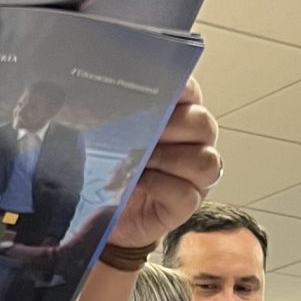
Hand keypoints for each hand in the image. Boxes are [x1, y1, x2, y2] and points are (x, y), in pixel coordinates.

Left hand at [107, 78, 221, 254]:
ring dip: (169, 157)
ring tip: (138, 161)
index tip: (158, 90)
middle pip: (204, 125)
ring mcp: (195, 179)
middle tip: (142, 131)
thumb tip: (95, 95)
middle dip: (172, 125)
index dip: (181, 89)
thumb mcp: (108, 134)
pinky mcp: (185, 207)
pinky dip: (160, 185)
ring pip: (205, 162)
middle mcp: (195, 146)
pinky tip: (138, 182)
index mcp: (178, 118)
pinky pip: (186, 194)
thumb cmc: (109, 168)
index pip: (191, 93)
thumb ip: (116, 114)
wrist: (100, 211)